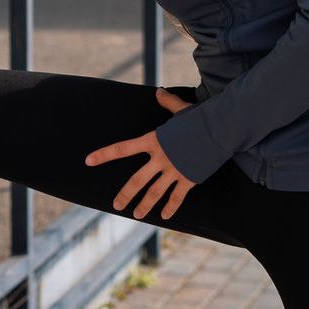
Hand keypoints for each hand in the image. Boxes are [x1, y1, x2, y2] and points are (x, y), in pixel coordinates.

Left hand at [84, 88, 196, 220]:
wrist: (220, 130)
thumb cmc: (200, 118)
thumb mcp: (181, 109)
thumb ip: (167, 102)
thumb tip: (158, 92)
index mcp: (153, 141)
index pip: (122, 148)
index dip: (104, 155)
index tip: (88, 161)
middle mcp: (160, 158)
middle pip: (137, 180)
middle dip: (125, 194)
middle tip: (116, 205)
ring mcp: (174, 170)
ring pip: (154, 193)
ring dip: (145, 205)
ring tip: (137, 215)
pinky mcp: (188, 179)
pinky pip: (176, 197)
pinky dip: (171, 207)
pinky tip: (165, 216)